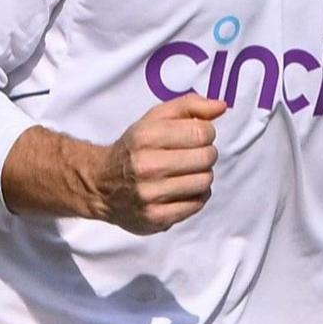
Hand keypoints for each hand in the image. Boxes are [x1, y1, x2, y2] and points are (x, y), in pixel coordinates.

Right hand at [95, 94, 222, 230]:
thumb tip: (221, 106)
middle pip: (206, 157)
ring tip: (187, 173)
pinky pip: (197, 204)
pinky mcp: (156, 217)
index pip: (202, 132)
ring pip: (204, 181)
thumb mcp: (154, 118)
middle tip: (192, 155)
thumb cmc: (135, 148)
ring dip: (202, 176)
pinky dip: (196, 196)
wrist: (101, 185)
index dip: (207, 132)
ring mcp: (150, 194)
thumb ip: (189, 106)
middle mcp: (146, 166)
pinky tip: (182, 189)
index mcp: (145, 136)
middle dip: (206, 154)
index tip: (197, 136)